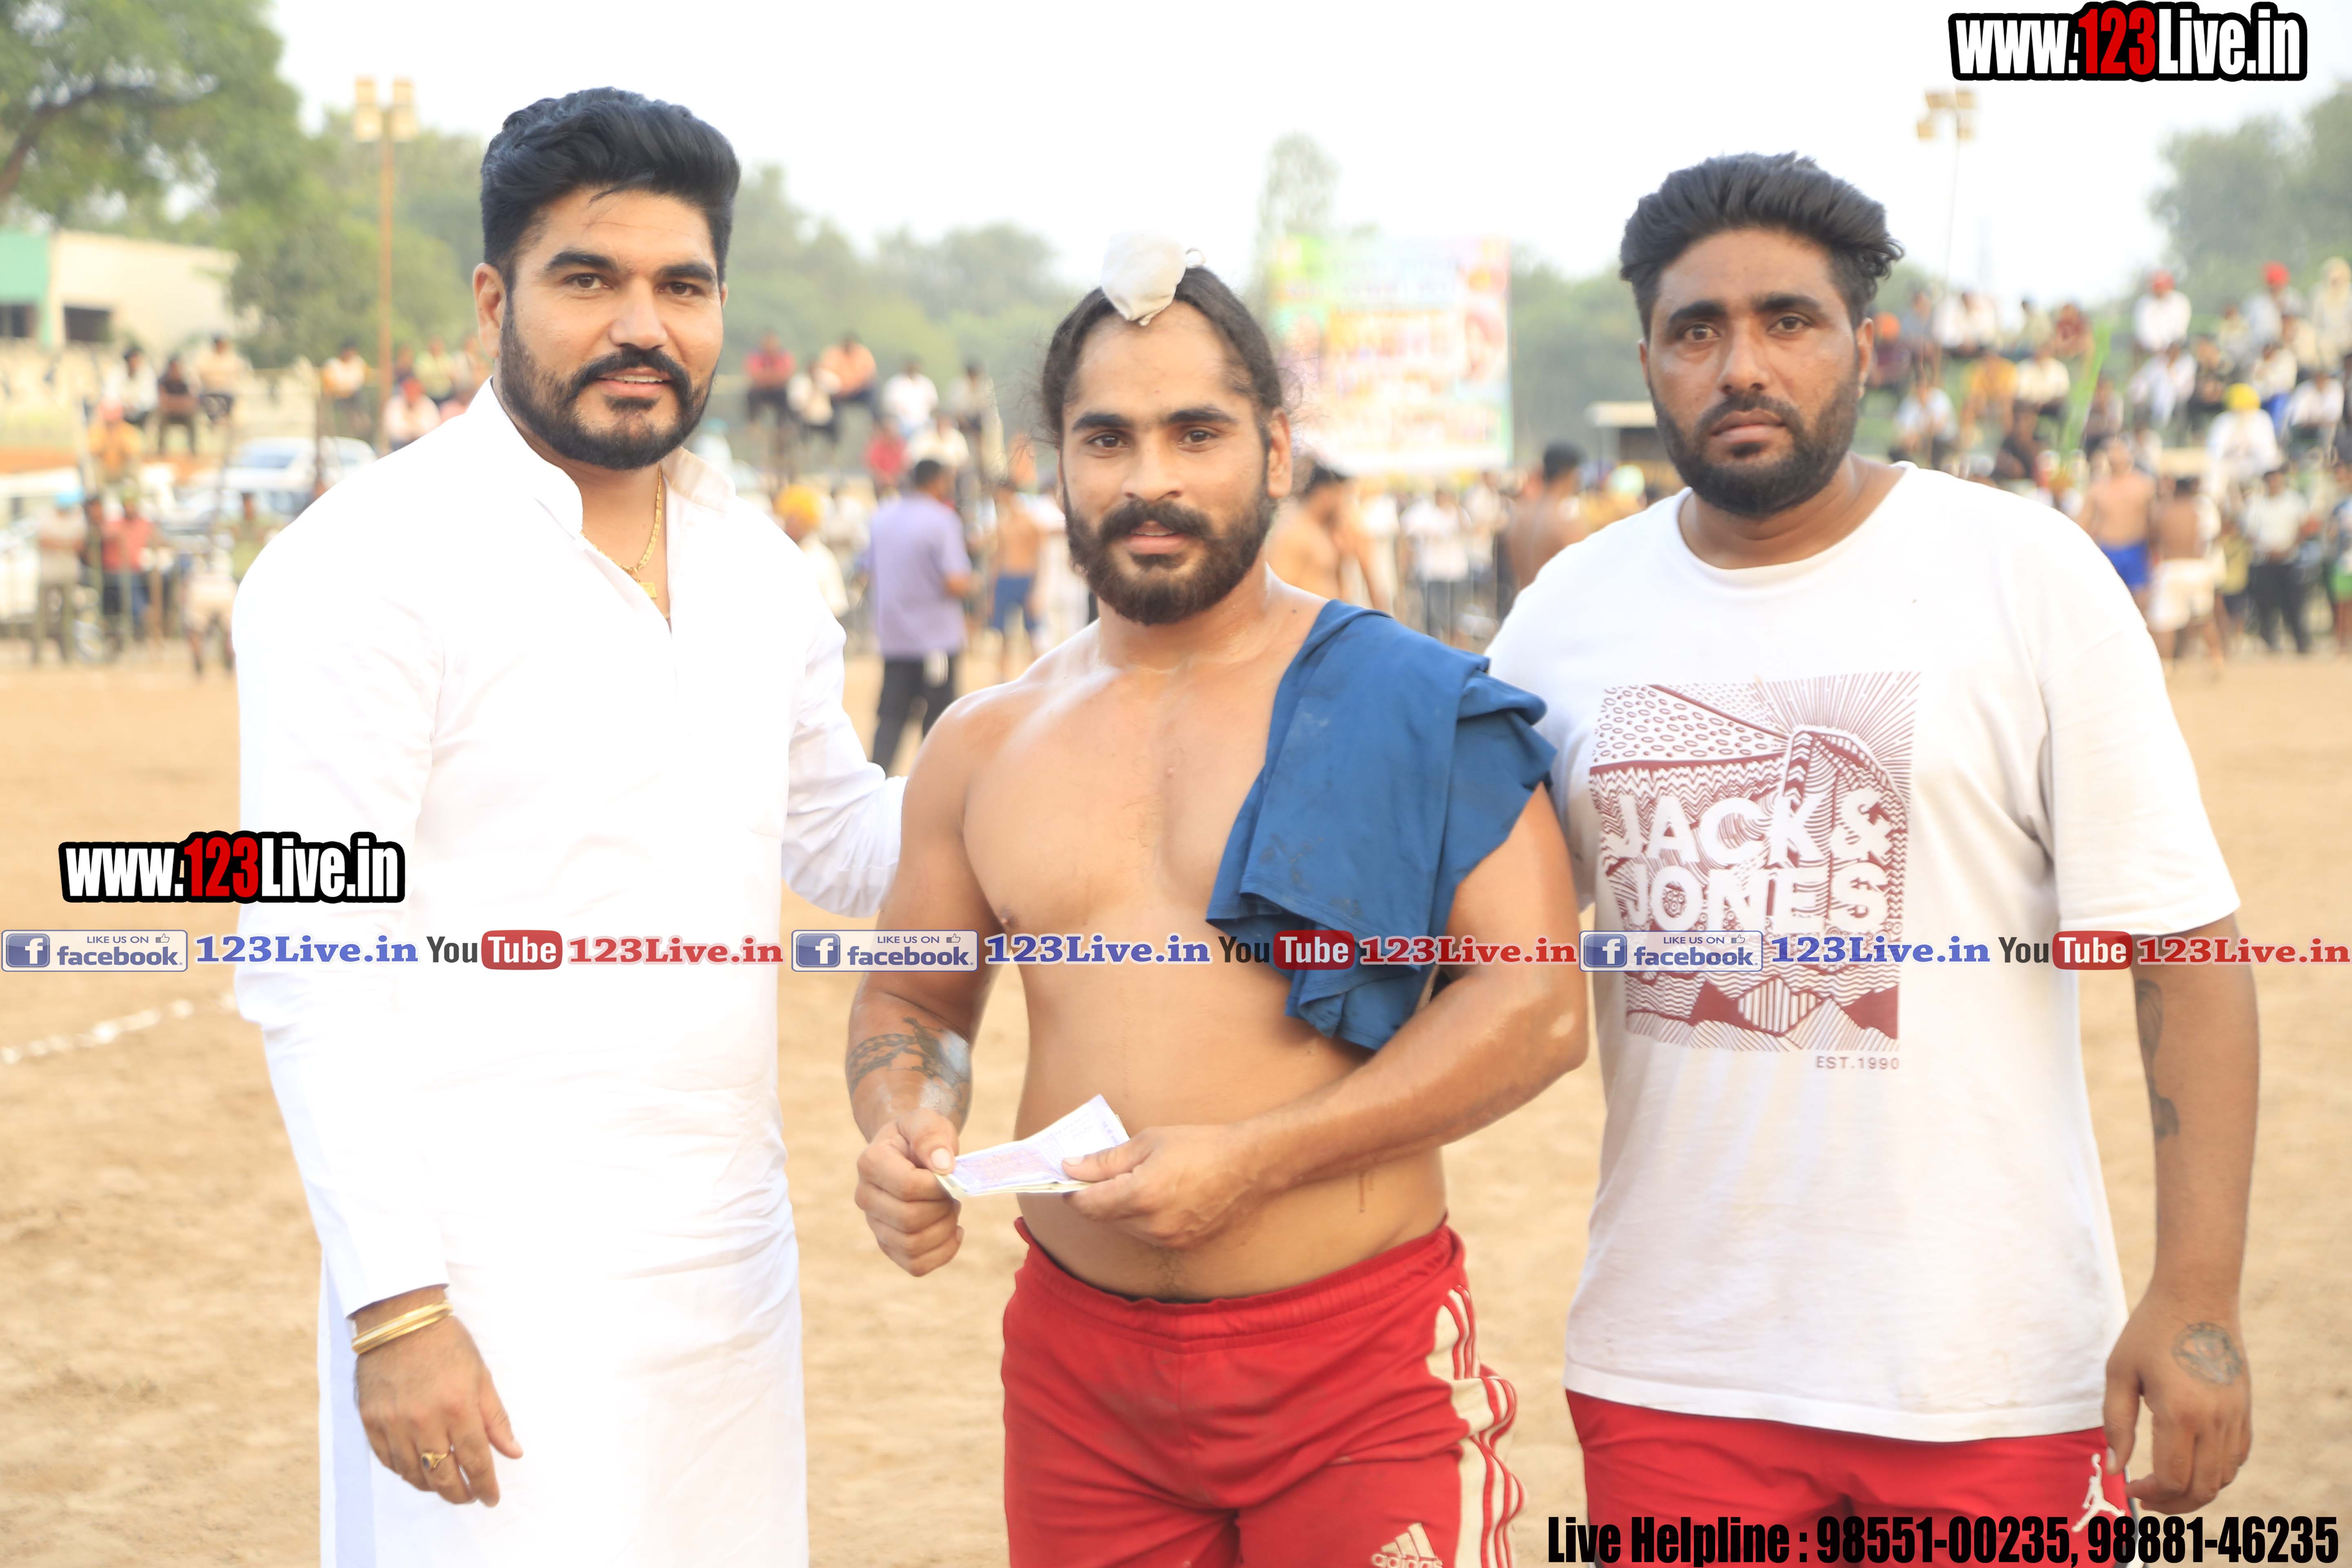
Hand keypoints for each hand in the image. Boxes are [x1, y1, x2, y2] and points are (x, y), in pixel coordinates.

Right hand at [351, 1289, 521, 1505]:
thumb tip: (513, 1452)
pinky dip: (405, 1471)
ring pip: (413, 1474)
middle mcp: (424, 1421)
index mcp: (457, 1408)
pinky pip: (388, 1461)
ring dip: (432, 1486)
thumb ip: (496, 1419)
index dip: (485, 1485)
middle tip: (469, 1496)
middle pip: (442, 1476)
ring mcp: (394, 1423)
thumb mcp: (480, 1377)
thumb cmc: (446, 1345)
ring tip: (446, 1484)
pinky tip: (418, 1470)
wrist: (400, 1320)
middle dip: (459, 1493)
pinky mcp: (371, 1422)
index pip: (475, 1461)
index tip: (491, 1498)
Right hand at [854, 1109, 963, 1274]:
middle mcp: (865, 1197)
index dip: (938, 1185)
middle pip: (909, 1219)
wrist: (911, 1153)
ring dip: (945, 1229)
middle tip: (953, 1192)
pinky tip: (953, 1231)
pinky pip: (917, 1265)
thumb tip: (944, 1166)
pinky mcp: (890, 1246)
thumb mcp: (927, 1122)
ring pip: (913, 1245)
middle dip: (943, 1208)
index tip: (950, 1173)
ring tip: (951, 1207)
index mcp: (870, 1163)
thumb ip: (931, 1136)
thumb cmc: (921, 1137)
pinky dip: (944, 1252)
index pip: (907, 1186)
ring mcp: (875, 1225)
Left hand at [1061, 1124, 1268, 1249]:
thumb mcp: (1148, 1141)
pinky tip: (1158, 1195)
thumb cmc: (1199, 1145)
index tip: (1069, 1176)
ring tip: (1138, 1180)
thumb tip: (1070, 1166)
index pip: (1087, 1205)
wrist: (1249, 1166)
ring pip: (1124, 1228)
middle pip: (1103, 1217)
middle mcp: (1151, 1224)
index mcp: (1141, 1195)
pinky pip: (1147, 1234)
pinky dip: (1142, 1218)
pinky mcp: (1182, 1245)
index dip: (1072, 1191)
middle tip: (1102, 1172)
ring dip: (1119, 1208)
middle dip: (1096, 1196)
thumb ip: (1105, 1159)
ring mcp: (1167, 1239)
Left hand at [2103, 1290, 2251, 1512]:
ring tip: (2166, 1485)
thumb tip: (2115, 1467)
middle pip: (2203, 1488)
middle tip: (2147, 1497)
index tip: (2131, 1487)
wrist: (2197, 1297)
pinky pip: (2237, 1457)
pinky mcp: (2245, 1409)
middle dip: (2173, 1504)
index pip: (2173, 1479)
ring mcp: (2235, 1416)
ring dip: (2196, 1491)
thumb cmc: (2150, 1330)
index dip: (2151, 1494)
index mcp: (2180, 1412)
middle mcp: (2214, 1420)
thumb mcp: (2119, 1372)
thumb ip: (2116, 1423)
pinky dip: (2216, 1472)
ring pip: (2223, 1477)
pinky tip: (2191, 1462)